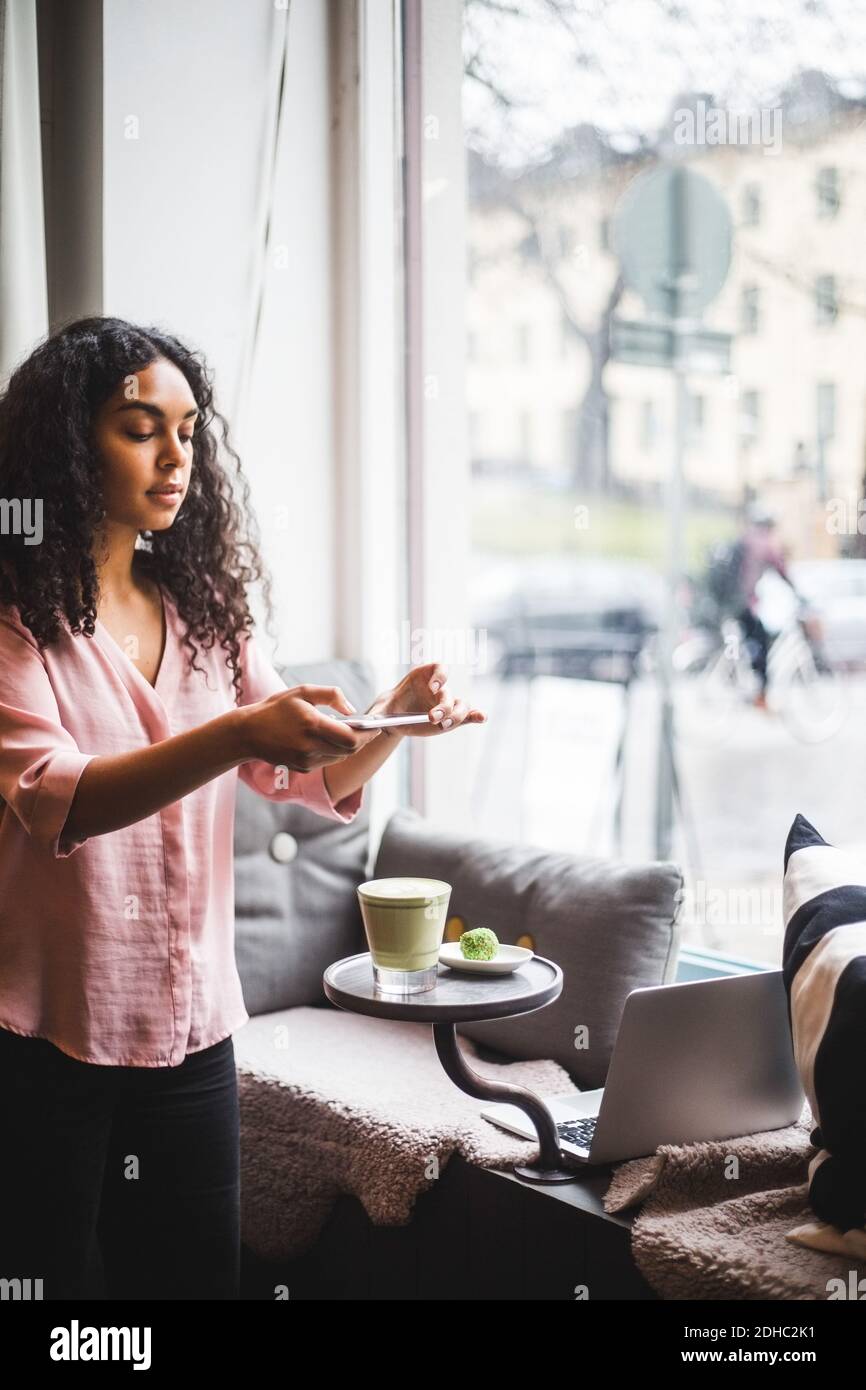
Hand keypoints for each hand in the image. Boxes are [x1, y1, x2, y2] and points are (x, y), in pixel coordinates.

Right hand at [238, 685, 382, 768]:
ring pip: (340, 757)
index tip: (376, 726)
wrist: (248, 733)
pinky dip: (335, 752)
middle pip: (349, 750)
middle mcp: (310, 747)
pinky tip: (334, 740)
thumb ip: (332, 695)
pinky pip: (327, 761)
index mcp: (311, 725)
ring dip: (350, 747)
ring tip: (355, 733)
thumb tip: (351, 710)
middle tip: (371, 730)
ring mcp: (306, 761)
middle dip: (363, 740)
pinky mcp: (302, 768)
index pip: (350, 737)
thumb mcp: (303, 692)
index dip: (367, 734)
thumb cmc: (276, 708)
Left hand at [365, 662, 486, 737]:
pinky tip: (481, 717)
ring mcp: (446, 702)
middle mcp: (438, 688)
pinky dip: (475, 716)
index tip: (433, 686)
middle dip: (443, 705)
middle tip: (433, 717)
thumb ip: (375, 715)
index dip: (440, 675)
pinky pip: (467, 715)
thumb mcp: (379, 710)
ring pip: (460, 705)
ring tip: (446, 725)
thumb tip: (366, 724)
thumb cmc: (386, 709)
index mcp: (423, 676)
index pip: (439, 668)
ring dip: (457, 715)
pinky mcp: (450, 717)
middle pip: (448, 692)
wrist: (393, 717)